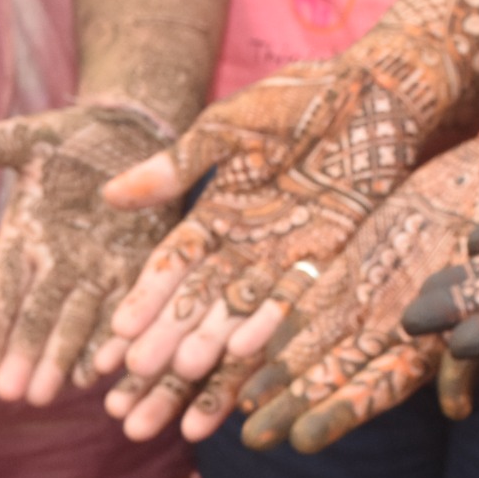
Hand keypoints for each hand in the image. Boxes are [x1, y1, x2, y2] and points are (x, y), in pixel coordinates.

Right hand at [0, 102, 174, 404]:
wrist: (133, 131)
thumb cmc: (73, 136)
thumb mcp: (29, 136)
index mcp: (23, 237)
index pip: (2, 288)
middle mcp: (55, 264)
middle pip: (36, 316)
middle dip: (25, 356)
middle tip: (13, 393)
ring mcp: (95, 271)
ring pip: (75, 323)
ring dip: (61, 359)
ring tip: (47, 395)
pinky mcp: (137, 269)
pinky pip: (123, 310)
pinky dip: (112, 339)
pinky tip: (101, 371)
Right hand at [95, 57, 435, 440]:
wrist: (371, 94)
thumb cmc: (294, 101)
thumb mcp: (223, 130)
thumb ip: (174, 167)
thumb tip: (107, 196)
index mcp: (212, 217)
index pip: (170, 270)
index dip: (144, 304)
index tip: (115, 340)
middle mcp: (242, 247)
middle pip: (196, 304)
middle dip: (165, 345)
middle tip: (134, 383)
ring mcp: (282, 257)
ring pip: (238, 311)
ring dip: (209, 345)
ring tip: (182, 375)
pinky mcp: (325, 258)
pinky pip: (291, 298)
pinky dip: (267, 324)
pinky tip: (241, 353)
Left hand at [236, 127, 478, 451]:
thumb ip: (473, 347)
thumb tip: (452, 407)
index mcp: (432, 341)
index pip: (378, 388)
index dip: (340, 413)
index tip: (302, 441)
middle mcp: (395, 327)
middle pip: (334, 375)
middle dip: (291, 406)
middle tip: (248, 438)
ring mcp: (372, 295)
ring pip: (314, 343)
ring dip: (275, 373)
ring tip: (234, 402)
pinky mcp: (355, 262)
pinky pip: (310, 296)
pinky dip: (278, 319)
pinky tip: (242, 340)